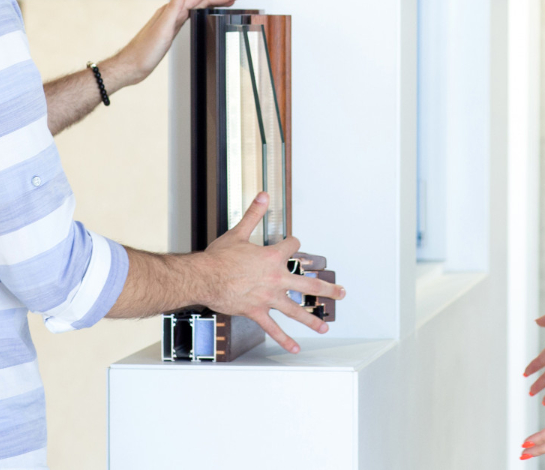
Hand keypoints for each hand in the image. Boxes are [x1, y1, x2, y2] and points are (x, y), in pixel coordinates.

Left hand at [104, 0, 247, 87]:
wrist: (132, 65)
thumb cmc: (144, 51)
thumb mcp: (162, 28)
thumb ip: (173, 6)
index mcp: (173, 10)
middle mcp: (173, 12)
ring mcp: (173, 20)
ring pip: (200, 5)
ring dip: (216, 0)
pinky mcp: (172, 29)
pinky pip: (194, 14)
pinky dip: (205, 10)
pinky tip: (207, 12)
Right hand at [198, 192, 344, 353]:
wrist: (204, 277)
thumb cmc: (219, 257)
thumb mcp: (238, 232)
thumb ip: (254, 214)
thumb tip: (263, 196)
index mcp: (272, 257)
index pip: (293, 247)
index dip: (292, 243)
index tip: (292, 244)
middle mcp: (276, 278)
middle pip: (308, 284)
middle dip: (327, 288)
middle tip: (341, 293)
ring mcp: (268, 297)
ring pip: (296, 310)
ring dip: (312, 319)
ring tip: (324, 327)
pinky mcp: (257, 311)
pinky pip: (273, 328)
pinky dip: (284, 339)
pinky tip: (294, 348)